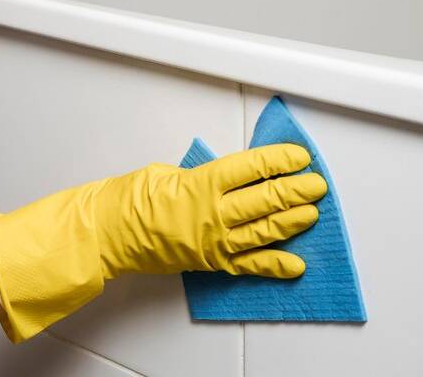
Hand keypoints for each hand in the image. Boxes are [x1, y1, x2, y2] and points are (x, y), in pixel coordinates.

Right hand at [0, 143, 327, 342]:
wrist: (107, 233)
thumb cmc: (128, 200)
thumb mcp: (166, 172)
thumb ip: (200, 175)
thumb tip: (223, 175)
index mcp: (201, 184)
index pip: (252, 168)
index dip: (280, 161)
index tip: (298, 157)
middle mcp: (212, 214)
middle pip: (266, 199)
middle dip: (296, 190)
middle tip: (315, 184)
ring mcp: (214, 241)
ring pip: (265, 230)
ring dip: (293, 221)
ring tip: (312, 213)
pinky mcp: (210, 261)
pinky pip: (249, 265)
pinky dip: (274, 265)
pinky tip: (294, 263)